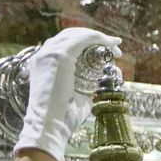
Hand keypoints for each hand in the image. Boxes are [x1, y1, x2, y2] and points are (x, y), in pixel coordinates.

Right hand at [14, 28, 121, 160]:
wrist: (49, 125)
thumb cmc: (63, 116)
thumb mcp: (80, 95)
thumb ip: (92, 83)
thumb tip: (114, 73)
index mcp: (43, 62)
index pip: (65, 43)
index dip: (87, 42)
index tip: (107, 50)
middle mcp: (43, 54)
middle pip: (72, 35)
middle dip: (95, 38)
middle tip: (115, 46)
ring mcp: (49, 53)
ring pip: (78, 35)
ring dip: (99, 38)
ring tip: (116, 46)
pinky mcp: (60, 56)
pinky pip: (83, 39)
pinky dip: (99, 39)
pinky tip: (111, 45)